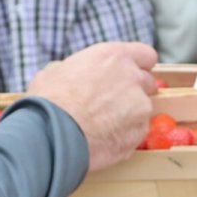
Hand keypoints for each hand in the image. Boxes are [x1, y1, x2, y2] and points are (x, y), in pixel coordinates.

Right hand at [27, 42, 158, 172]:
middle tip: (114, 104)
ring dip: (130, 116)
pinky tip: (105, 141)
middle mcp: (133, 78)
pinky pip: (138, 132)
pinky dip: (126, 137)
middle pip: (148, 83)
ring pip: (142, 110)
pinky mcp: (139, 132)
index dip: (138, 66)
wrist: (52, 135)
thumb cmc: (49, 100)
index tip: (129, 76)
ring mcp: (140, 106)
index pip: (145, 55)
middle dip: (135, 92)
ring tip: (103, 127)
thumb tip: (71, 76)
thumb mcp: (57, 72)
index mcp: (114, 57)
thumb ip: (77, 70)